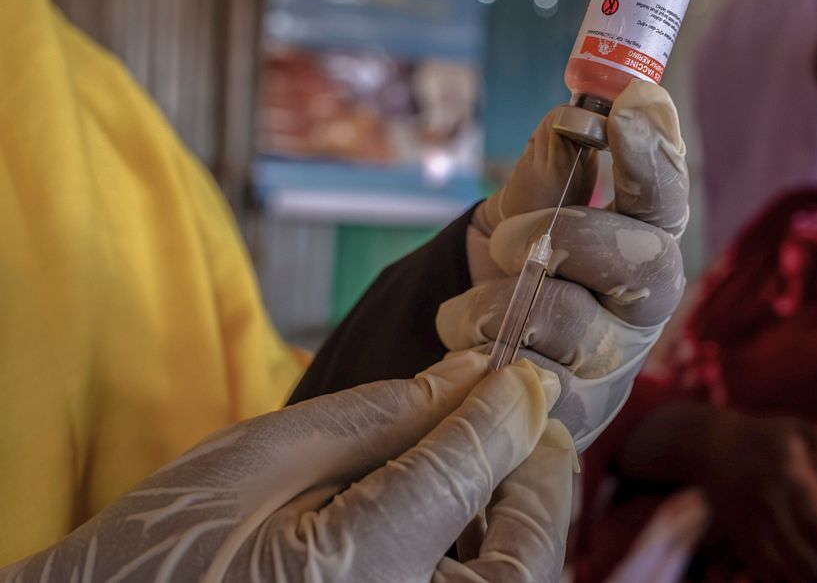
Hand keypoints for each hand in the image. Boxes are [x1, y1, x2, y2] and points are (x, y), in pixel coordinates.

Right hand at [0, 353, 575, 582]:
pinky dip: (491, 557)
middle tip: (515, 417)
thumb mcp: (267, 458)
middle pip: (527, 546)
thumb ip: (383, 416)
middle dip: (532, 472)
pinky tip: (459, 516)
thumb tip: (472, 374)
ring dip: (519, 517)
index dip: (505, 405)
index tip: (512, 371)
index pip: (473, 465)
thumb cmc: (166, 550)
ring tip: (488, 460)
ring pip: (517, 579)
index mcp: (366, 573)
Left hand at [438, 79, 688, 448]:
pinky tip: (469, 350)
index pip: (666, 197)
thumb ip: (546, 172)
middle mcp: (645, 305)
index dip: (655, 154)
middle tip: (507, 240)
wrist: (481, 353)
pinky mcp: (576, 416)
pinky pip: (527, 379)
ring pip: (568, 322)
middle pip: (639, 262)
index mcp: (642, 242)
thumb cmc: (517, 271)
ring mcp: (616, 364)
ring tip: (466, 309)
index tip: (632, 104)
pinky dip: (481, 352)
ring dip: (498, 304)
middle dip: (563, 238)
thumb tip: (570, 118)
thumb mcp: (521, 212)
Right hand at [700, 411, 816, 581]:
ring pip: (788, 572)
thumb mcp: (797, 430)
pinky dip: (786, 581)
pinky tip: (804, 579)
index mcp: (790, 478)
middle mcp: (770, 507)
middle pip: (808, 559)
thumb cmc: (764, 439)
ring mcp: (752, 527)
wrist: (712, 448)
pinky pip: (765, 573)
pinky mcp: (740, 539)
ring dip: (813, 582)